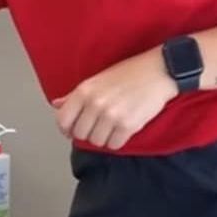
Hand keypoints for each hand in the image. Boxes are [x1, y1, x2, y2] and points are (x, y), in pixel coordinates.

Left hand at [53, 50, 176, 149]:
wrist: (159, 71)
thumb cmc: (130, 73)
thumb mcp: (98, 79)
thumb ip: (75, 95)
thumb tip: (57, 104)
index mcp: (85, 91)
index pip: (63, 120)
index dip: (66, 129)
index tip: (72, 130)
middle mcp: (95, 104)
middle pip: (80, 134)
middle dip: (87, 133)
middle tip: (97, 127)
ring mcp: (111, 116)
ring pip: (96, 142)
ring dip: (103, 138)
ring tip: (111, 127)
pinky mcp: (128, 125)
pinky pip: (114, 145)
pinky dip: (117, 141)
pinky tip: (122, 130)